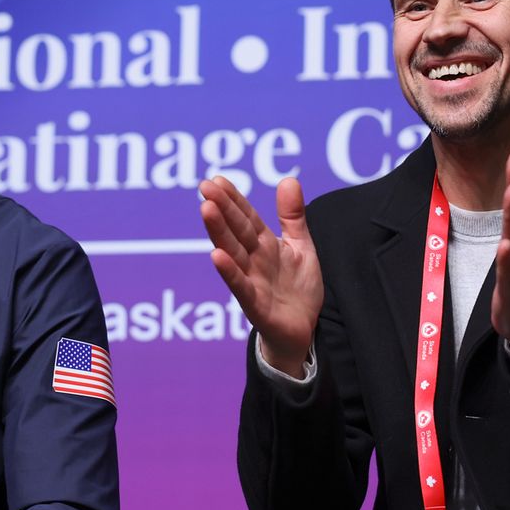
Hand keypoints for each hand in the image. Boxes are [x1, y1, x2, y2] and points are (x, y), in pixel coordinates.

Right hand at [199, 176, 322, 375]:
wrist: (304, 331)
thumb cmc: (297, 289)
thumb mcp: (301, 246)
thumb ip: (292, 216)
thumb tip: (289, 179)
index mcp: (264, 246)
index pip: (246, 218)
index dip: (234, 199)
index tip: (217, 180)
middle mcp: (253, 261)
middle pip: (236, 231)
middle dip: (222, 209)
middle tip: (205, 187)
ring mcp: (252, 282)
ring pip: (233, 254)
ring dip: (219, 232)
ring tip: (206, 210)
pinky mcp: (256, 306)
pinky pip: (241, 287)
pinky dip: (229, 272)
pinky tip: (216, 255)